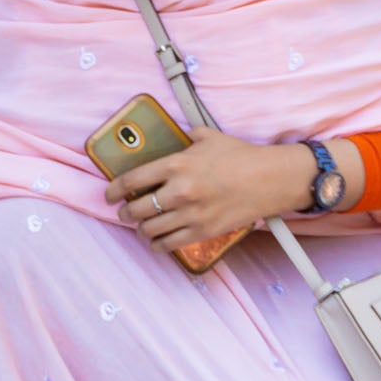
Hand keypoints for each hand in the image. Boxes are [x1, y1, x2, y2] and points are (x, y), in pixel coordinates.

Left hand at [104, 132, 315, 256]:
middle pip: (136, 209)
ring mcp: (190, 214)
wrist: (270, 179)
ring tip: (140, 227)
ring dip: (140, 229)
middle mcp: (178, 191)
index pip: (132, 180)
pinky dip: (157, 245)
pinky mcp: (203, 231)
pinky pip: (170, 244)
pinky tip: (156, 242)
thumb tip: (177, 135)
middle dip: (125, 213)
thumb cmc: (241, 155)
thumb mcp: (209, 137)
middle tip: (124, 212)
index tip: (109, 194)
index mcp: (176, 164)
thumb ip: (187, 137)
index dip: (114, 190)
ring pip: (150, 230)